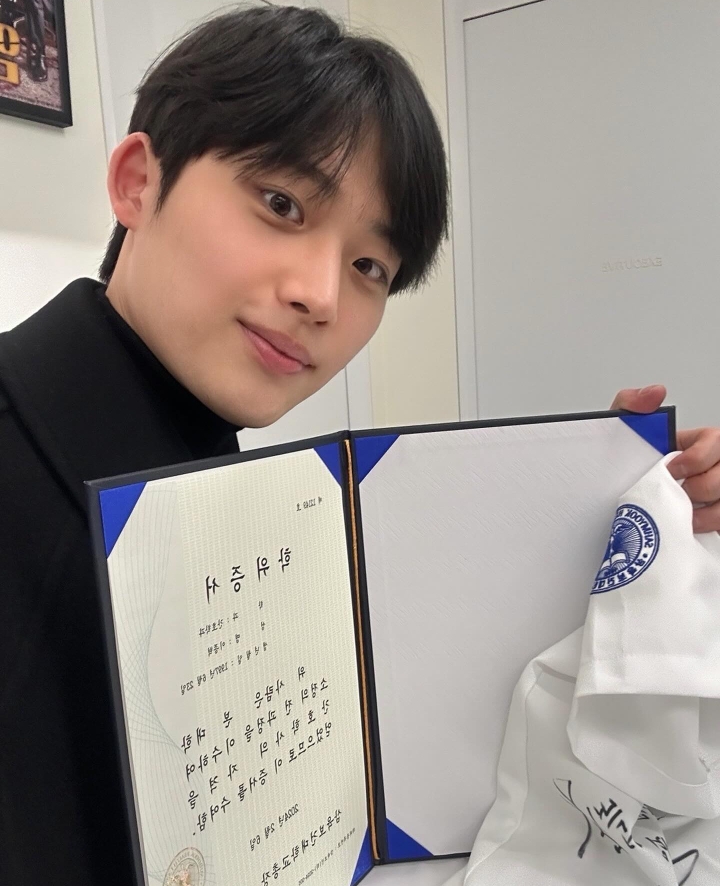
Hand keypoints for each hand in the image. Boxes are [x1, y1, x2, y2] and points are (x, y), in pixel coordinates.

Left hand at [611, 385, 719, 532]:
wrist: (607, 503)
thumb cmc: (623, 469)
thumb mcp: (620, 434)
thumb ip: (630, 407)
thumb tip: (653, 393)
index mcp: (696, 442)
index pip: (716, 440)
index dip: (697, 458)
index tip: (672, 470)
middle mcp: (713, 466)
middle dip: (701, 486)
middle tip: (676, 494)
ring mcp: (717, 492)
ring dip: (706, 512)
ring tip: (682, 514)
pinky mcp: (715, 515)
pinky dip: (709, 526)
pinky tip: (689, 526)